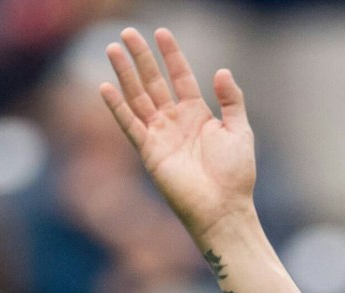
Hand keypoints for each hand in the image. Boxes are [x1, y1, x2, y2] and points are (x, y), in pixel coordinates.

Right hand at [100, 27, 255, 240]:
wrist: (224, 208)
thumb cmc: (235, 174)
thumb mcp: (239, 131)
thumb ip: (232, 100)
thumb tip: (222, 71)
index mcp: (198, 114)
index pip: (180, 77)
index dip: (171, 55)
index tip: (162, 32)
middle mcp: (176, 121)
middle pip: (154, 82)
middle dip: (141, 57)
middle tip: (127, 33)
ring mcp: (160, 135)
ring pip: (138, 97)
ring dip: (125, 74)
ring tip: (113, 49)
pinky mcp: (149, 152)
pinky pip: (130, 125)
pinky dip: (118, 107)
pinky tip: (105, 87)